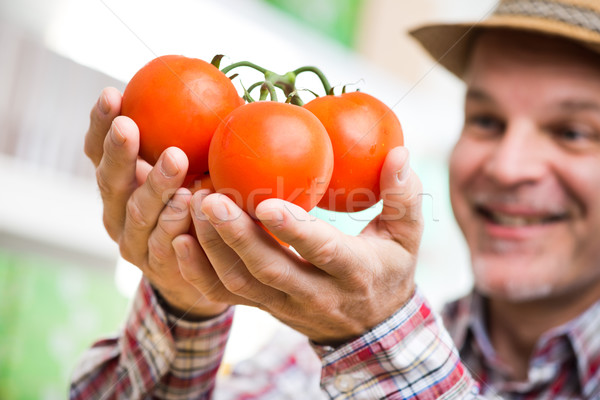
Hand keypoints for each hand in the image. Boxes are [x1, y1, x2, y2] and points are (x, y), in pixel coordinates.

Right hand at [84, 87, 227, 318]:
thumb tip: (216, 89)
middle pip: (110, 180)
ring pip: (138, 213)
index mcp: (116, 184)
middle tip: (129, 126)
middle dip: (119, 152)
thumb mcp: (189, 170)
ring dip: (154, 186)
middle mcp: (115, 211)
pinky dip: (176, 224)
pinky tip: (189, 204)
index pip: (97, 151)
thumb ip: (189, 140)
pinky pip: (165, 245)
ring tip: (175, 160)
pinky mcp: (157, 267)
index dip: (100, 124)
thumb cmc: (194, 203)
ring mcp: (133, 242)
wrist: (198, 268)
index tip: (112, 93)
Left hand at [173, 146, 422, 343]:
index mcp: (353, 272)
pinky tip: (178, 239)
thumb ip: (403, 197)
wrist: (372, 330)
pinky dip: (198, 271)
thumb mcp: (407, 237)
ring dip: (212, 247)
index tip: (264, 201)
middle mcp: (316, 294)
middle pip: (268, 269)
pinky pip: (225, 297)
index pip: (321, 251)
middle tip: (208, 196)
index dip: (294, 229)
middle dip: (235, 235)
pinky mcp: (264, 308)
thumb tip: (399, 153)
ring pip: (241, 284)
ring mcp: (285, 305)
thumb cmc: (389, 271)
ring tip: (191, 204)